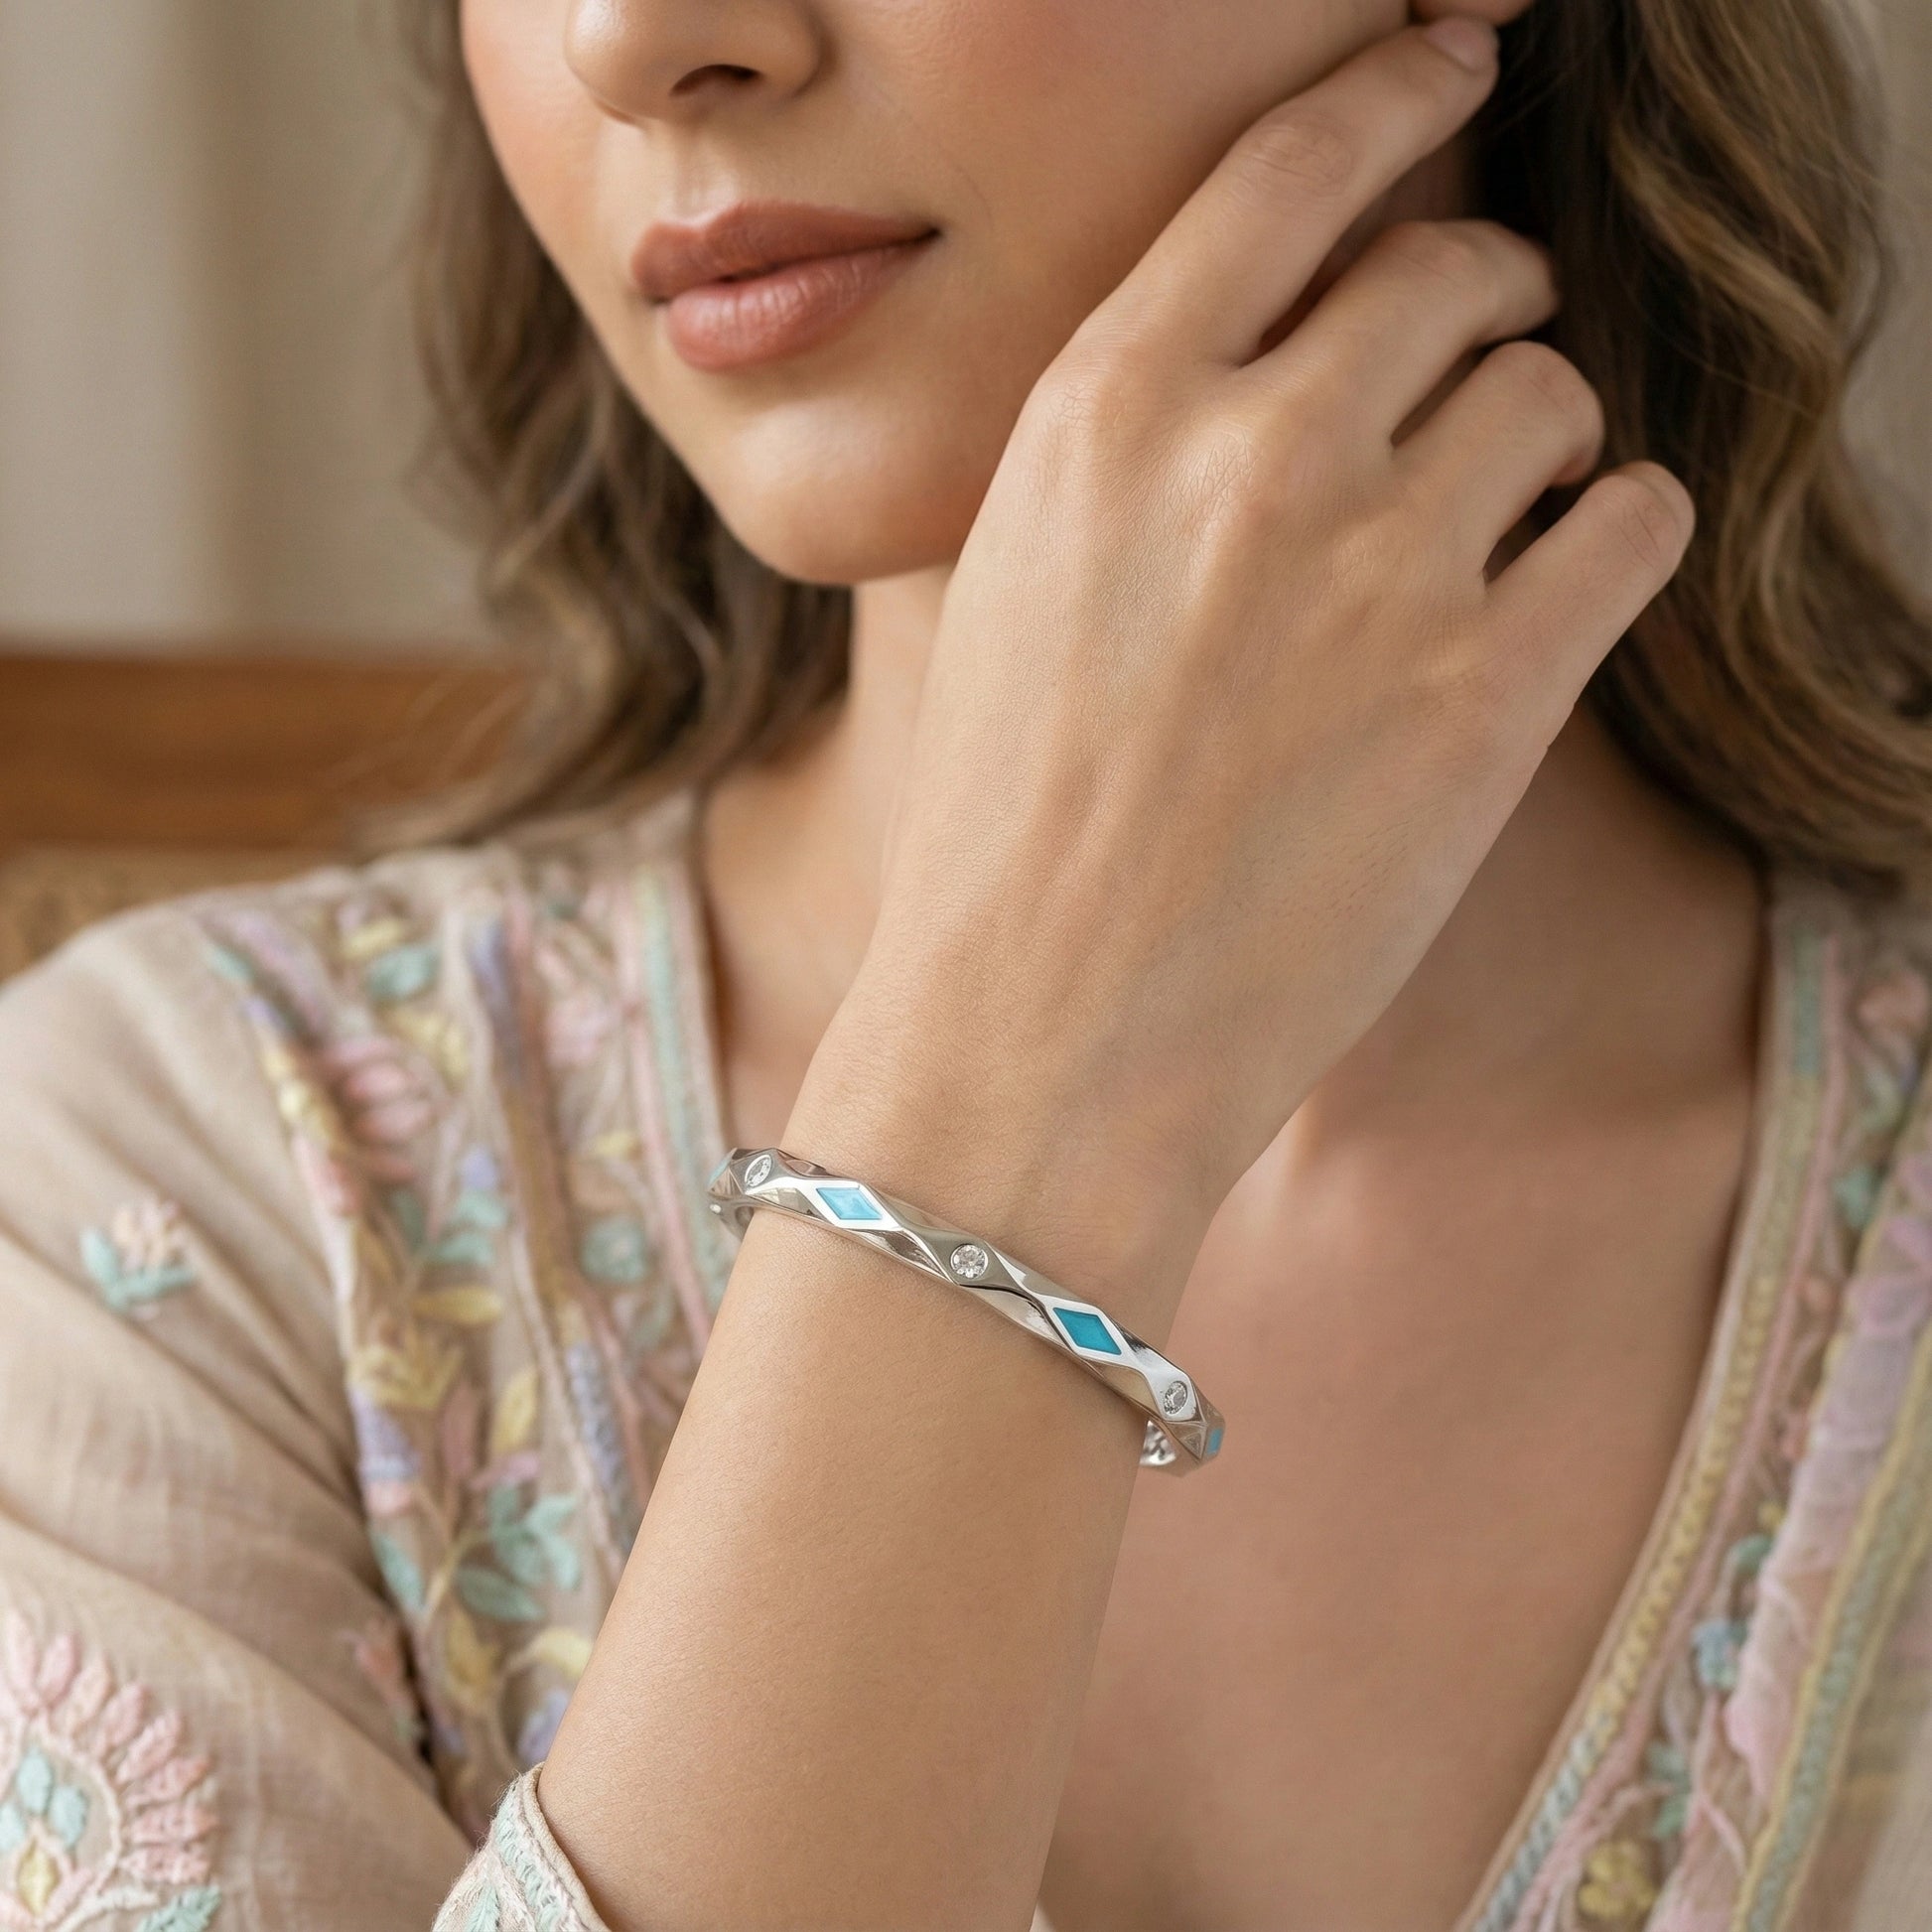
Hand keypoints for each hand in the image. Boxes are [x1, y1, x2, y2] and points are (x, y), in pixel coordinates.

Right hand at [803, 15, 1692, 1318]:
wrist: (1041, 1037)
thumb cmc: (1004, 831)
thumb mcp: (1014, 586)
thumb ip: (1131, 446)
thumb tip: (1260, 355)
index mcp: (1105, 410)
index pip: (1291, 170)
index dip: (1395, 92)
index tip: (1456, 63)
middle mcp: (1249, 452)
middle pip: (1451, 268)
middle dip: (1483, 296)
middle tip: (1480, 353)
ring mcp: (1377, 568)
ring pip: (1549, 391)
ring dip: (1541, 435)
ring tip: (1498, 512)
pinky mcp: (1485, 692)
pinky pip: (1628, 521)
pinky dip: (1615, 530)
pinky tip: (1558, 581)